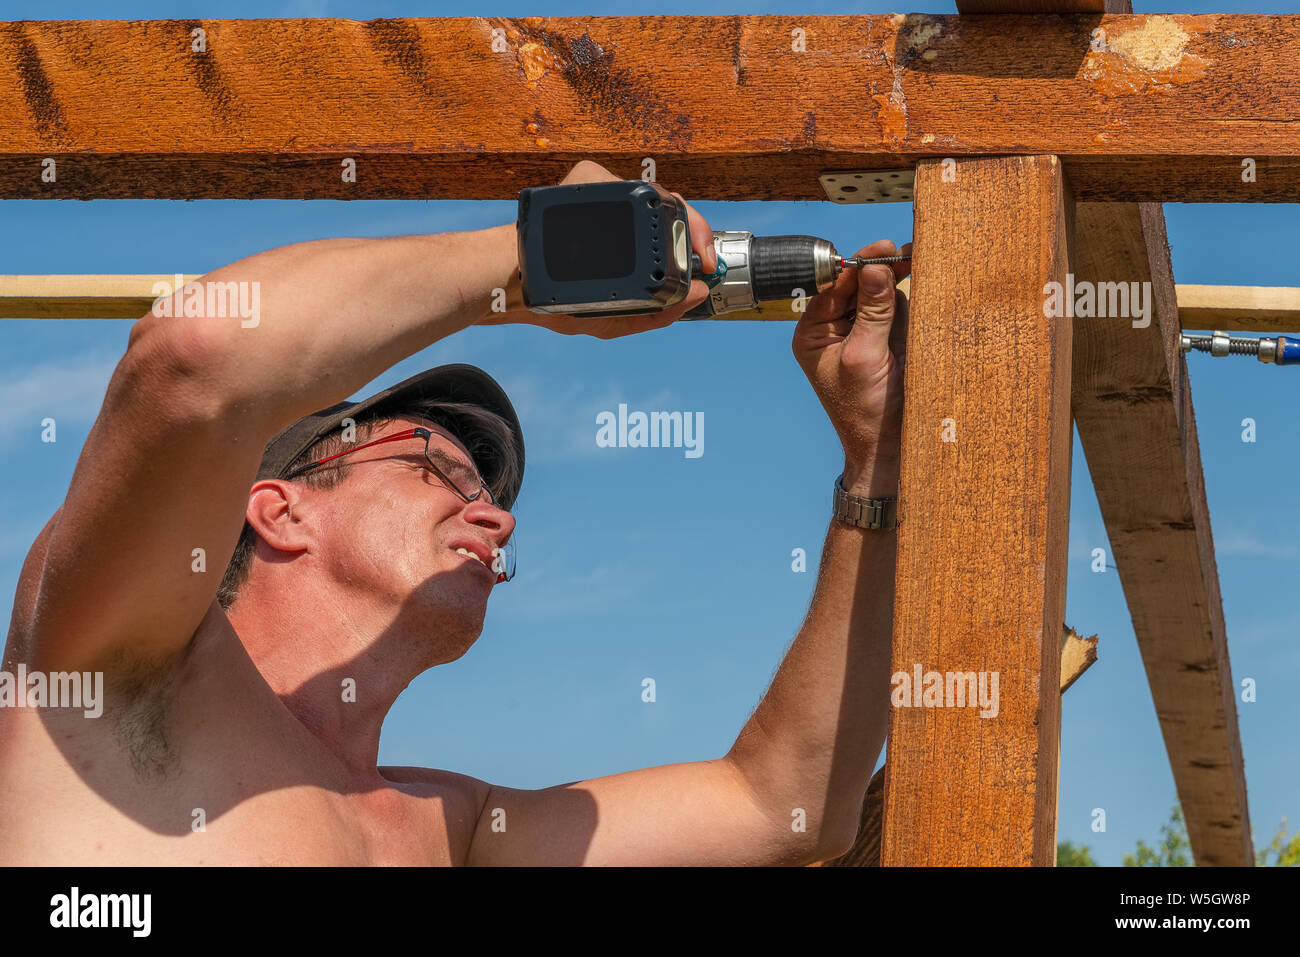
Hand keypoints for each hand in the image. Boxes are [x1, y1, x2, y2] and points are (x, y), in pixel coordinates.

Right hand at [481, 160, 716, 339]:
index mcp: (629, 244)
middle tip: (703, 256)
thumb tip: (697, 295)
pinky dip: (643, 197)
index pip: (676, 233)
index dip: (699, 243)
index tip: (708, 265)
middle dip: (695, 230)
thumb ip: (655, 317)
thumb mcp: (612, 320)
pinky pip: (624, 182)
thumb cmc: (558, 302)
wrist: (513, 283)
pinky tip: (655, 222)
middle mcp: (619, 216)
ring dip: (679, 218)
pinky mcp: (589, 180)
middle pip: (674, 209)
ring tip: (689, 247)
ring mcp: (604, 196)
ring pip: (656, 193)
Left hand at [791, 239, 911, 496]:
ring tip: (916, 261)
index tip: (884, 249)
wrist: (887, 447)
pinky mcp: (884, 340)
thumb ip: (872, 312)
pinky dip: (907, 297)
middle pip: (856, 284)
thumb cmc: (866, 411)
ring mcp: (860, 333)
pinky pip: (894, 309)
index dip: (859, 264)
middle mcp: (833, 329)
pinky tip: (921, 281)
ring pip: (877, 293)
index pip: (834, 286)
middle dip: (881, 268)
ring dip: (896, 279)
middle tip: (907, 252)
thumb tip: (875, 269)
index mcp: (814, 333)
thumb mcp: (865, 357)